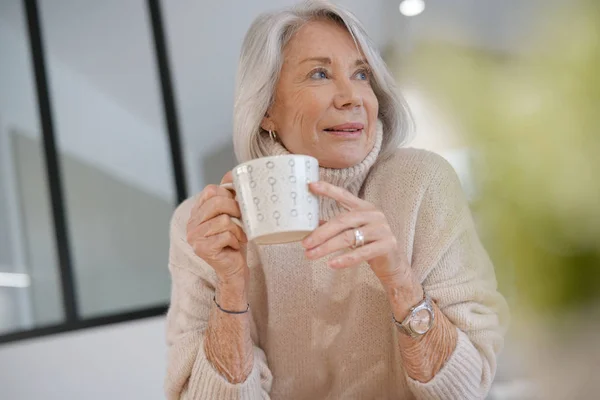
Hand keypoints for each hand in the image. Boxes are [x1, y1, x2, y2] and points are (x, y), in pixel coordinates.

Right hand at [187, 171, 248, 283]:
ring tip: (239, 237)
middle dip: (236, 209)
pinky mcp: (202, 249)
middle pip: (217, 202)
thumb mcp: (233, 216)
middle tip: (243, 220)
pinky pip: (226, 234)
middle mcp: (191, 223)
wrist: (234, 270)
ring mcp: (194, 237)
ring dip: (238, 229)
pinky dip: (236, 240)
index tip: (238, 206)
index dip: (229, 195)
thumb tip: (232, 173)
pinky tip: (234, 246)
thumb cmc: (234, 242)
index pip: (211, 190)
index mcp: (197, 213)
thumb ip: (229, 196)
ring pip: (224, 219)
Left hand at [303, 181, 420, 295]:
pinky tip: (331, 264)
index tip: (311, 185)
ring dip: (326, 248)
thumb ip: (336, 226)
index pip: (344, 195)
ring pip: (348, 237)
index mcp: (364, 207)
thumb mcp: (353, 232)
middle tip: (305, 243)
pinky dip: (344, 259)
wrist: (393, 264)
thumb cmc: (369, 245)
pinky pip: (361, 253)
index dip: (328, 189)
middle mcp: (374, 215)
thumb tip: (310, 226)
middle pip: (342, 221)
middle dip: (320, 233)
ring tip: (311, 255)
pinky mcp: (387, 245)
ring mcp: (382, 229)